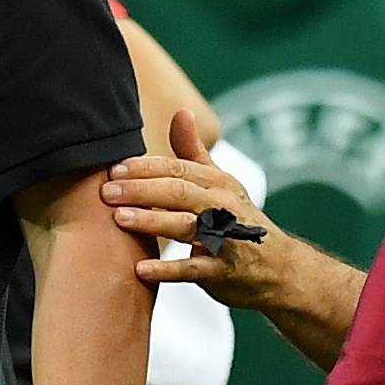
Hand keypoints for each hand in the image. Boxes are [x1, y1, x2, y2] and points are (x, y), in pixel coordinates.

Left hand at [103, 110, 278, 306]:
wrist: (278, 268)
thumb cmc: (238, 221)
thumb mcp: (221, 183)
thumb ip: (194, 152)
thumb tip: (181, 112)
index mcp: (218, 183)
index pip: (178, 169)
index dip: (145, 168)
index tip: (114, 168)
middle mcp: (223, 207)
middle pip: (179, 192)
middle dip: (141, 189)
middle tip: (107, 191)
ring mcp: (225, 239)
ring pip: (185, 226)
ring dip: (152, 221)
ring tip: (119, 219)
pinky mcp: (222, 271)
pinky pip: (193, 269)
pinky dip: (167, 270)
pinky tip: (140, 269)